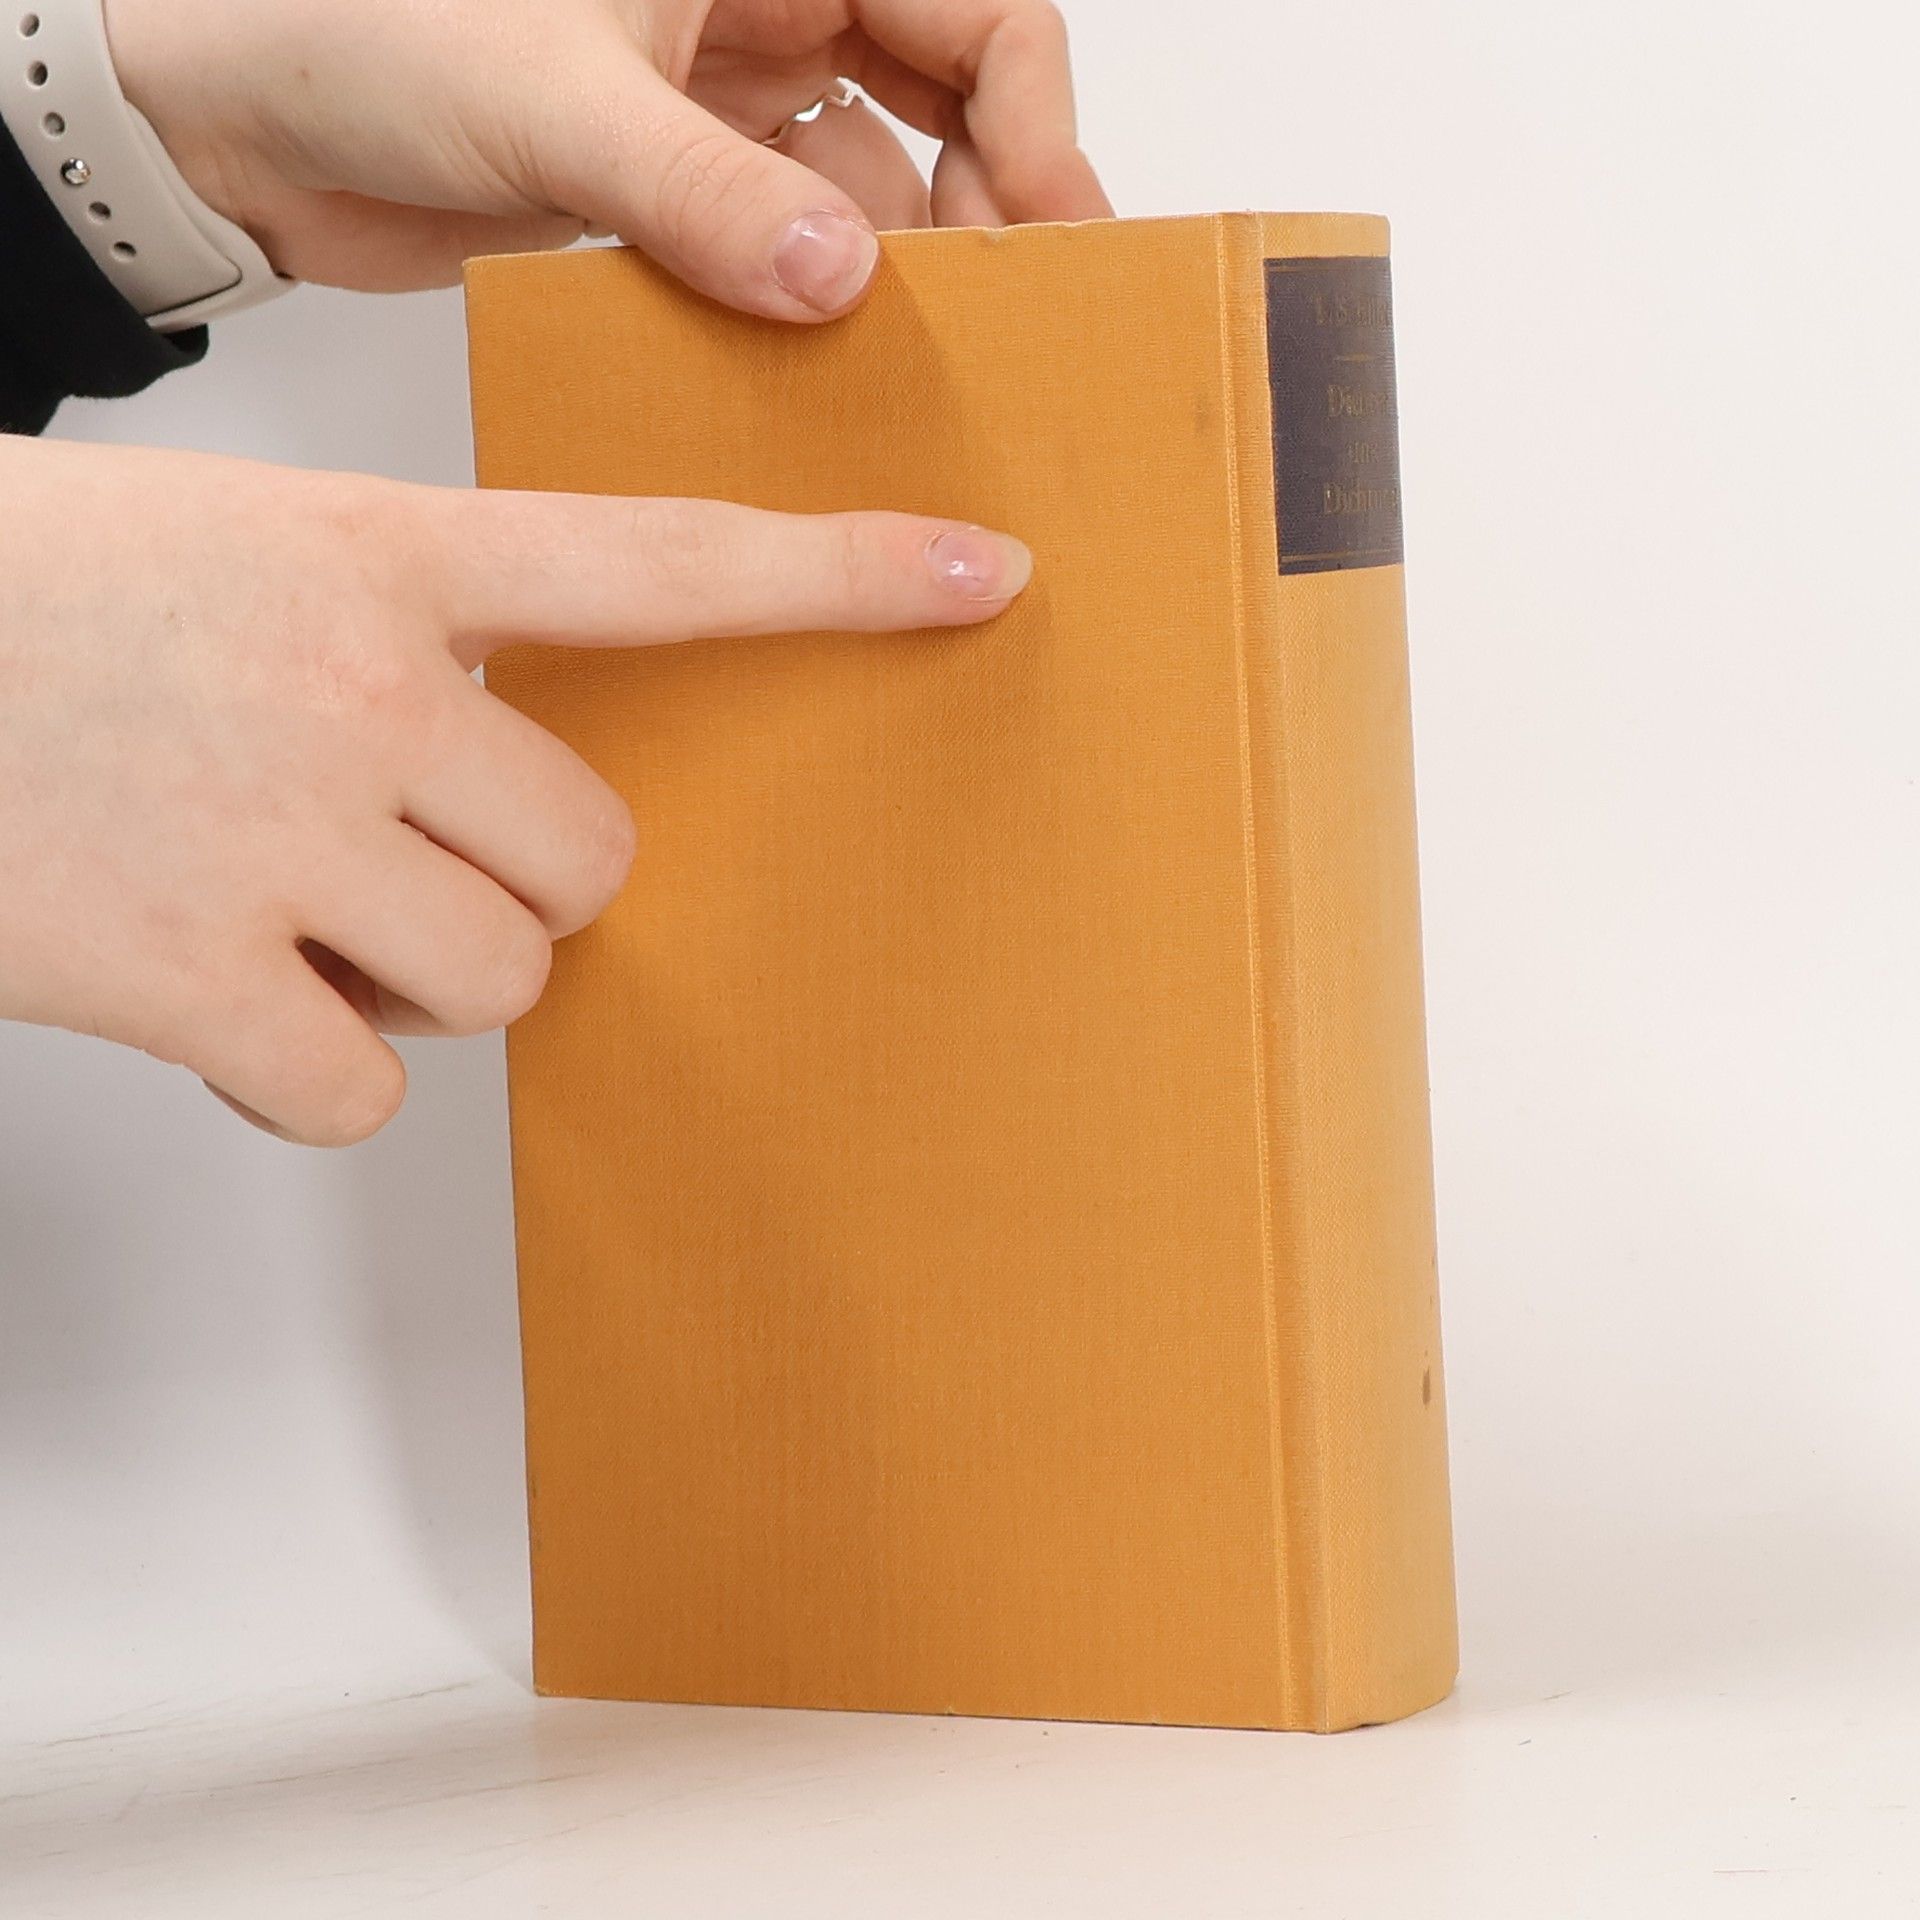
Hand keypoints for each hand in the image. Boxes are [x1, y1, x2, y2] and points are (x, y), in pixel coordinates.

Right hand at [0, 436, 1031, 1143]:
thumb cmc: (44, 606)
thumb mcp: (247, 558)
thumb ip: (410, 650)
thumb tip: (520, 799)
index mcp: (378, 559)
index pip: (659, 563)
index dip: (837, 577)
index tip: (981, 577)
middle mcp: (354, 690)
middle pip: (591, 865)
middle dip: (520, 889)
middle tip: (400, 855)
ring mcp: (273, 833)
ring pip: (498, 987)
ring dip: (418, 981)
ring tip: (289, 912)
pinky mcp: (179, 972)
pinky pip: (362, 1095)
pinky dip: (314, 1079)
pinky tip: (224, 1000)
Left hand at [103, 0, 1111, 310]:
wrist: (242, 118)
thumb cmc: (358, 31)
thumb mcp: (550, 98)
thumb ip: (702, 188)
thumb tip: (845, 276)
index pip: (972, 6)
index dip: (1033, 112)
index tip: (1048, 231)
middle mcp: (762, 7)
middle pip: (950, 93)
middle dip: (993, 200)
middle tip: (1013, 321)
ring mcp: (726, 102)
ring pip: (878, 178)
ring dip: (910, 269)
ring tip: (931, 365)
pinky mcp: (683, 188)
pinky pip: (794, 244)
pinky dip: (822, 304)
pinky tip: (835, 369)